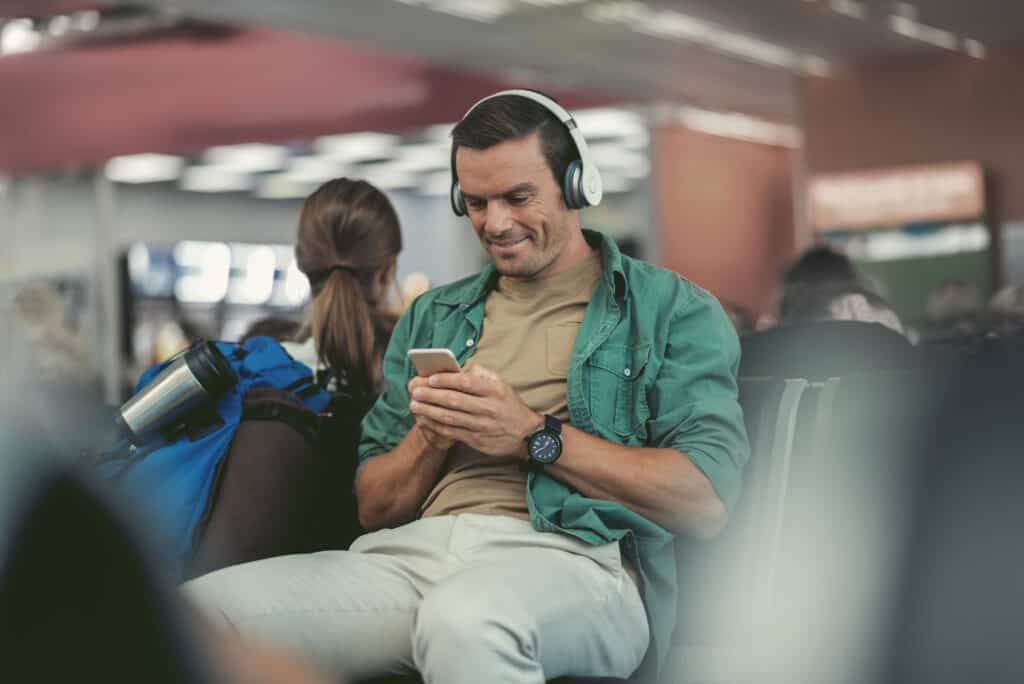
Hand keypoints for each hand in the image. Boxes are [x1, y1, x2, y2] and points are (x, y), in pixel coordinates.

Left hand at [408, 364, 542, 461]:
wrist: (526, 435)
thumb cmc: (509, 405)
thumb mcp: (502, 385)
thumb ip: (481, 375)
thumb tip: (458, 369)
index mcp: (494, 390)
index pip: (467, 383)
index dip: (447, 380)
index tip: (430, 378)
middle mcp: (488, 408)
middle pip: (455, 401)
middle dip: (431, 396)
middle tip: (415, 391)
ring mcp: (482, 426)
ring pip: (450, 418)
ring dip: (429, 411)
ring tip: (414, 405)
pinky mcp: (477, 440)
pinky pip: (452, 432)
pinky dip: (435, 426)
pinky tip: (424, 420)